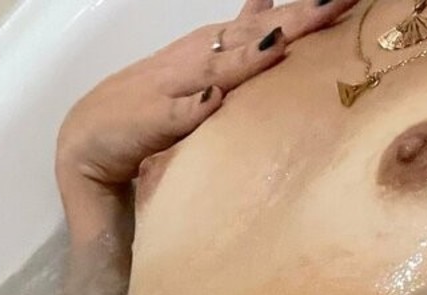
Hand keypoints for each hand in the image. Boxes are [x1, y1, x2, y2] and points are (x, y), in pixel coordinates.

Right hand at [55, 0, 357, 240]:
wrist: (88, 148)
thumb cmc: (150, 117)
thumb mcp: (202, 84)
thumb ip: (236, 55)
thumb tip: (277, 26)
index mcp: (212, 51)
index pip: (266, 25)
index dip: (307, 11)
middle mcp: (194, 60)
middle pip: (252, 35)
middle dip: (296, 18)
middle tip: (338, 1)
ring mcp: (170, 89)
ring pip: (218, 67)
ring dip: (250, 53)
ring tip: (286, 39)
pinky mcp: (147, 123)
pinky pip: (176, 115)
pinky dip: (194, 106)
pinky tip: (214, 99)